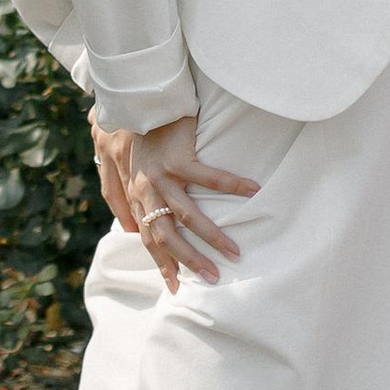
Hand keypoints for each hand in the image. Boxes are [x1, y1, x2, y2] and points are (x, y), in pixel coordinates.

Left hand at [91, 110, 258, 289]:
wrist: (143, 100)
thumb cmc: (145, 134)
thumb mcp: (135, 169)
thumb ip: (140, 195)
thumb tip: (146, 223)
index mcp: (137, 195)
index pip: (149, 238)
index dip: (161, 264)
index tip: (174, 288)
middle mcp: (145, 190)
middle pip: (166, 236)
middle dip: (189, 261)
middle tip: (213, 278)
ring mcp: (161, 175)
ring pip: (188, 215)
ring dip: (212, 236)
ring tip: (234, 252)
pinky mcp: (178, 157)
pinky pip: (210, 178)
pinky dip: (232, 186)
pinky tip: (253, 192)